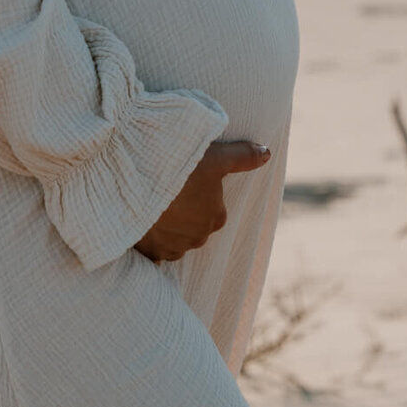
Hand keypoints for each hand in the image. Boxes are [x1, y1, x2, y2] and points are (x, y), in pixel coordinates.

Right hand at [134, 139, 271, 262]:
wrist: (140, 184)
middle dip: (184, 215)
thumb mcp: (216, 156)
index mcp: (216, 217)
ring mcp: (175, 247)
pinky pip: (154, 251)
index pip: (213, 210)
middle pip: (194, 226)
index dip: (200, 196)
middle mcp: (199, 237)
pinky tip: (144, 224)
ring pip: (175, 240)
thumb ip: (242, 157)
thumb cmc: (182, 169)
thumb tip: (267, 154)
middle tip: (168, 192)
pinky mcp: (152, 253)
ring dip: (167, 228)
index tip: (186, 183)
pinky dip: (151, 242)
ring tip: (155, 206)